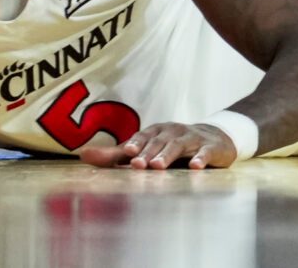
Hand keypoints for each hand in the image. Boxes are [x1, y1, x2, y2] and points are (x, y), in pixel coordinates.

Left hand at [79, 121, 239, 169]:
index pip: (143, 136)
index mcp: (156, 131)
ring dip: (168, 155)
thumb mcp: (145, 148)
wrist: (214, 139)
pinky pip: (206, 151)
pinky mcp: (211, 147)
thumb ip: (115, 155)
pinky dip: (201, 158)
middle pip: (159, 141)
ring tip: (159, 167)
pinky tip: (196, 167)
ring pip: (179, 145)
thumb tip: (82, 155)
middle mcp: (173, 131)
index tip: (127, 153)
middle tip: (139, 165)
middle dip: (148, 152)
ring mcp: (193, 138)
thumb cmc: (172, 146)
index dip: (135, 143)